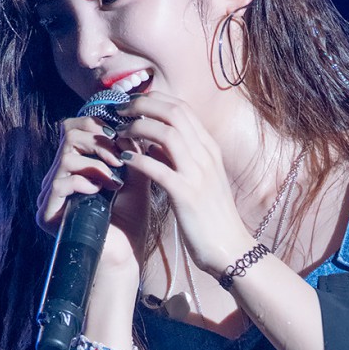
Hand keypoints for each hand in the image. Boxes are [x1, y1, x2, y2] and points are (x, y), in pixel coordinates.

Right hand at [35, 116, 149, 276]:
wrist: (125, 255)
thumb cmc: (130, 219)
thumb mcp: (135, 177)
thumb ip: (131, 150)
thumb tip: (131, 121)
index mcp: (77, 165)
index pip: (76, 126)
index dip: (99, 126)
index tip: (123, 139)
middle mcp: (60, 175)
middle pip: (67, 131)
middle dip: (98, 140)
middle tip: (119, 159)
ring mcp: (50, 193)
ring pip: (65, 155)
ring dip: (97, 164)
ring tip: (115, 181)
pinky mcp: (46, 212)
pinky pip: (60, 183)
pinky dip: (84, 183)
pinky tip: (100, 194)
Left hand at [112, 91, 251, 275]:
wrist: (230, 249)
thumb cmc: (212, 217)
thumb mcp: (200, 180)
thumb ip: (180, 159)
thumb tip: (153, 143)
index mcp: (209, 149)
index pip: (182, 108)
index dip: (154, 100)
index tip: (133, 105)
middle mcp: (206, 156)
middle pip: (173, 113)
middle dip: (142, 106)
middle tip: (120, 112)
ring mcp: (198, 174)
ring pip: (166, 133)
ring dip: (137, 128)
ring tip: (118, 134)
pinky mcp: (186, 195)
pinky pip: (157, 168)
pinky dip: (138, 160)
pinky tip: (124, 160)